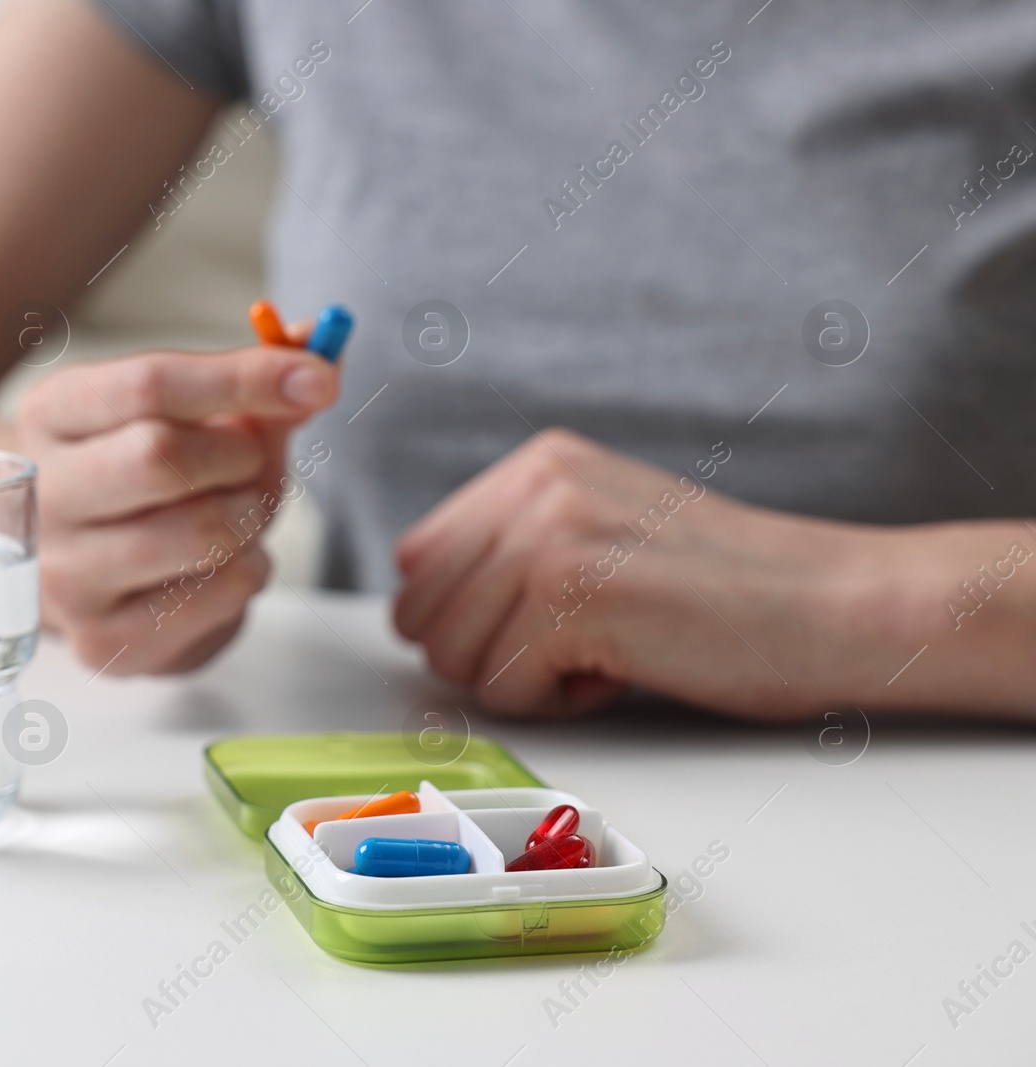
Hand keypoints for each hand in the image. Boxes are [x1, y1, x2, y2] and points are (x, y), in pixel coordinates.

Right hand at [17, 346, 337, 673]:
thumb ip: (251, 389)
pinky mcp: (101, 639)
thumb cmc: (149, 480)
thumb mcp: (190, 417)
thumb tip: (319, 360)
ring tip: (243, 511)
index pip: (149, 384)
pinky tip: (226, 561)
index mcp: (54, 413)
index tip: (317, 378)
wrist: (101, 577)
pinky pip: (215, 595)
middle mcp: (44, 493)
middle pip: (160, 456)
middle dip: (239, 455)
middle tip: (252, 461)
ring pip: (199, 533)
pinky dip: (248, 571)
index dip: (244, 377)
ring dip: (252, 516)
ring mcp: (64, 574)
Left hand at [392, 429, 962, 719]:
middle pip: (420, 615)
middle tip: (580, 643)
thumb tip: (412, 605)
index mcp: (535, 463)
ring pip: (452, 658)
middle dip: (487, 654)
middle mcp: (533, 485)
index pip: (414, 562)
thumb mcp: (602, 529)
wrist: (836, 605)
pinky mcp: (571, 594)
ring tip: (609, 648)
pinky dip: (559, 704)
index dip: (465, 619)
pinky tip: (626, 667)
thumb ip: (510, 548)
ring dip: (526, 679)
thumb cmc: (726, 590)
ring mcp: (549, 534)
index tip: (541, 624)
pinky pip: (503, 691)